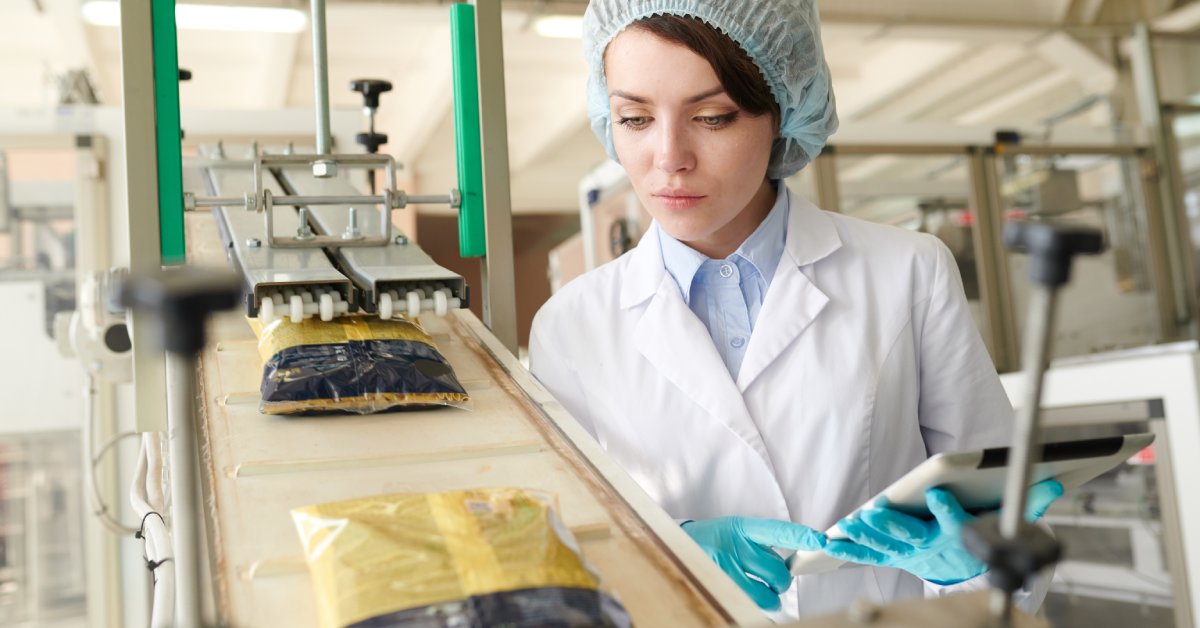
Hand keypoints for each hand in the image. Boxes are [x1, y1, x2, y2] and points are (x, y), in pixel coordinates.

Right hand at [682, 517, 825, 610]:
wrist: (676, 545)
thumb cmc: (716, 538)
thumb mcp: (737, 530)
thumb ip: (762, 543)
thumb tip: (789, 563)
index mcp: (742, 527)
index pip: (778, 531)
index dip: (800, 536)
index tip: (821, 540)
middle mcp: (734, 546)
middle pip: (777, 571)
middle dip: (782, 580)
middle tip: (773, 579)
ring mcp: (724, 569)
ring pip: (765, 594)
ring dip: (770, 597)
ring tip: (763, 591)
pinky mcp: (718, 588)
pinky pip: (749, 605)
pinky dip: (757, 606)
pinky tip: (751, 599)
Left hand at [822, 479, 1063, 585]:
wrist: (964, 566)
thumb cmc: (982, 534)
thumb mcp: (1008, 521)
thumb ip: (1028, 502)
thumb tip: (1053, 481)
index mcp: (959, 537)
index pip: (955, 525)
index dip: (948, 511)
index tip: (938, 494)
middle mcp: (933, 547)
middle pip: (912, 538)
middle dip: (894, 526)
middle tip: (876, 512)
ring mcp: (910, 553)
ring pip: (886, 547)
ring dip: (867, 536)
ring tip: (849, 524)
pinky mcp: (892, 554)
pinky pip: (867, 554)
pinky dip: (849, 547)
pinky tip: (830, 537)